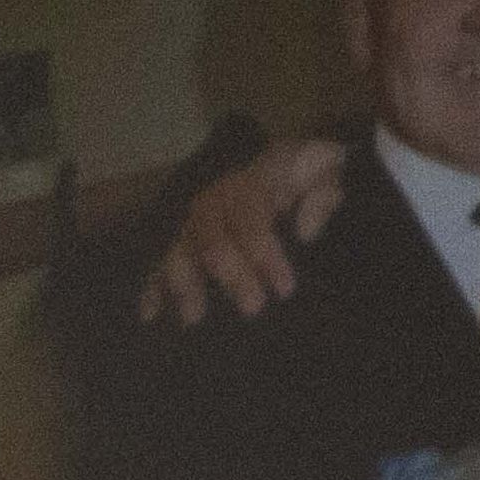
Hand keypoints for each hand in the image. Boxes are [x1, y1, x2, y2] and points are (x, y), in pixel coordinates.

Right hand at [135, 129, 344, 324]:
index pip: (252, 222)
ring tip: (194, 317)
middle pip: (213, 241)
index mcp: (251, 182)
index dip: (264, 256)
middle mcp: (215, 199)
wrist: (294, 162)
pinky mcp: (185, 235)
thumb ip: (323, 194)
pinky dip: (153, 286)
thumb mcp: (329, 172)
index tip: (284, 289)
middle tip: (252, 309)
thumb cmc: (312, 172)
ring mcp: (196, 218)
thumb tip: (305, 231)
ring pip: (181, 252)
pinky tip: (149, 314)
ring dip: (185, 286)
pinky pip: (163, 260)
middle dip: (231, 277)